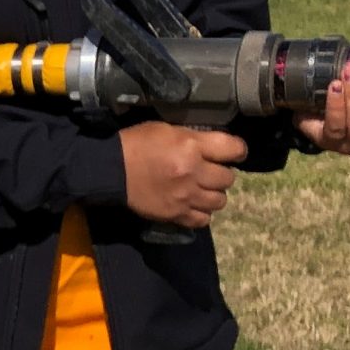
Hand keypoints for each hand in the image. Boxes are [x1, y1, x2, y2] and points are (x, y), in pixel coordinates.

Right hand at [121, 122, 246, 229]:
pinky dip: (201, 212)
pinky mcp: (176, 214)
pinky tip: (193, 204)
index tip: (233, 152)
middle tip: (210, 170)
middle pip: (229, 178)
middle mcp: (194, 173)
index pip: (234, 149)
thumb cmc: (137, 143)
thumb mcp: (167, 129)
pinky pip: (203, 219)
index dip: (237, 150)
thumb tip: (213, 147)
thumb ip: (193, 138)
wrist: (111, 170)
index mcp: (192, 147)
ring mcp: (186, 197)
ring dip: (213, 194)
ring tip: (202, 189)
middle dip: (222, 173)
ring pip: (220, 201)